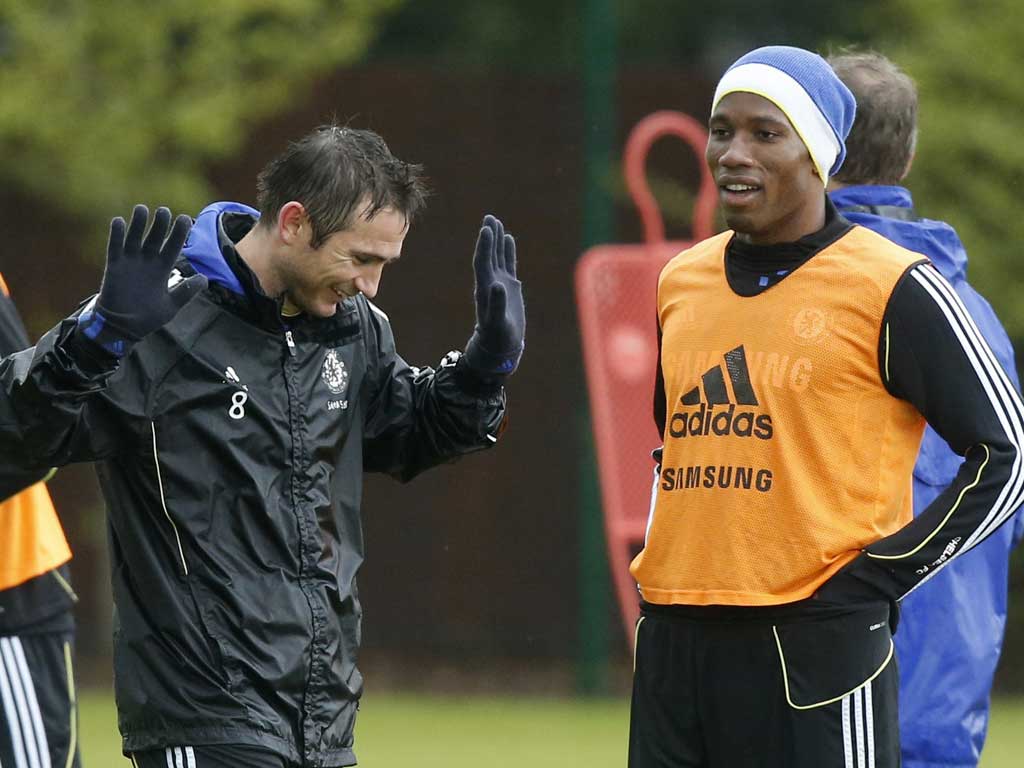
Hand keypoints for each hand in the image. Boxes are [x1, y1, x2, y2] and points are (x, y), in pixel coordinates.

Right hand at [77, 205, 205, 355]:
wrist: (122, 327)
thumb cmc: (147, 317)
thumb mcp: (171, 306)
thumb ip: (186, 291)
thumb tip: (204, 278)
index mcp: (162, 269)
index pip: (173, 247)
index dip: (179, 234)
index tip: (186, 219)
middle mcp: (147, 262)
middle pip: (155, 238)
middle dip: (160, 224)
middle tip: (164, 211)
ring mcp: (130, 262)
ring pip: (135, 238)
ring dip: (138, 224)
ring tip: (142, 209)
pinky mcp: (114, 266)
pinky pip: (115, 247)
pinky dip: (116, 235)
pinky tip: (119, 221)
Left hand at [464, 214, 524, 376]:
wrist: (500, 346)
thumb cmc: (497, 336)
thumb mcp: (497, 322)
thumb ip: (496, 304)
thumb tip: (498, 285)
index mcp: (485, 288)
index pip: (483, 262)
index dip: (485, 246)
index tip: (487, 230)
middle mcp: (490, 282)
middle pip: (488, 254)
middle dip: (489, 237)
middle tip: (489, 217)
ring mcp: (499, 283)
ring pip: (497, 256)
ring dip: (496, 240)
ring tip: (496, 222)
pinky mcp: (509, 287)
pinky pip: (508, 264)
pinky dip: (508, 251)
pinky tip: (509, 238)